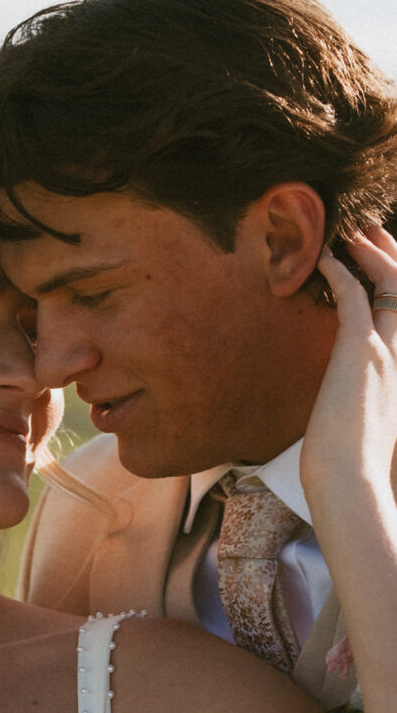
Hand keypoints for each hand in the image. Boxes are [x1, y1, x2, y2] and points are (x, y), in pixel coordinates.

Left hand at [301, 226, 396, 504]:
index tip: (379, 262)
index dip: (394, 285)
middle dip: (391, 256)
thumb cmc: (350, 462)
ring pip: (388, 286)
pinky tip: (324, 259)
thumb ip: (362, 398)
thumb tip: (344, 395)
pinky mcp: (361, 353)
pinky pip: (354, 299)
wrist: (351, 480)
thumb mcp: (363, 423)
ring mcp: (387, 352)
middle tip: (370, 232)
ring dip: (371, 254)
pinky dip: (340, 273)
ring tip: (351, 233)